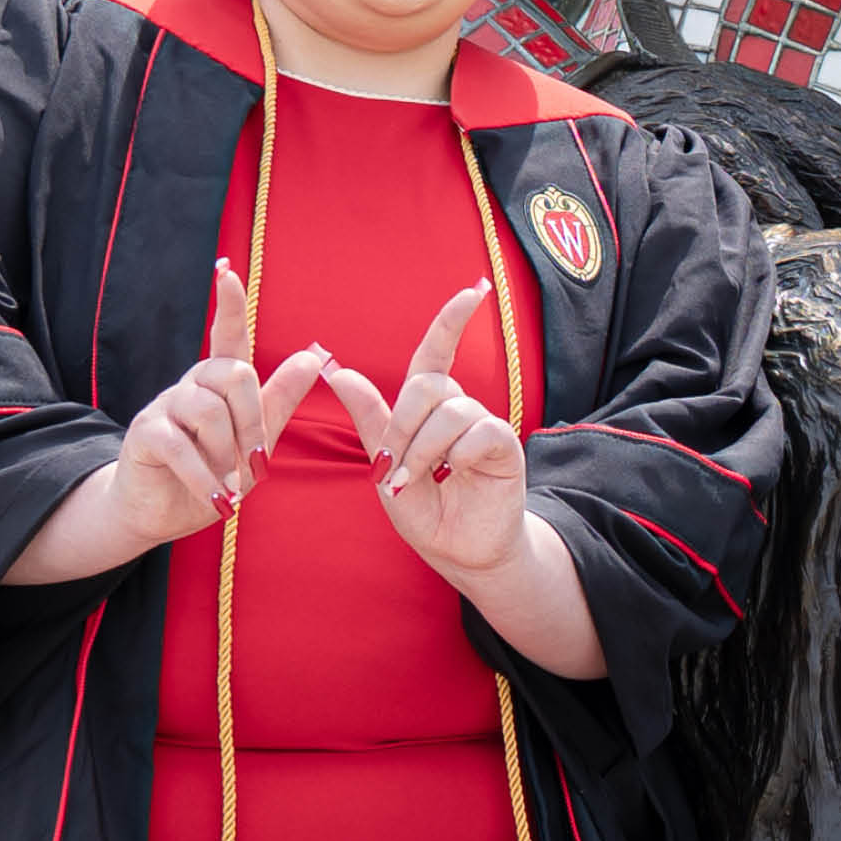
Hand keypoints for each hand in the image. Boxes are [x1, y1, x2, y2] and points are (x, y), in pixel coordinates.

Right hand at [15, 261, 329, 582]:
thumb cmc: (213, 475)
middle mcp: (191, 385)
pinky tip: (216, 498)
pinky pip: (179, 445)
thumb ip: (279, 402)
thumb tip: (313, 357)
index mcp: (220, 383)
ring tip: (231, 486)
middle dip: (252, 422)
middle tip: (254, 463)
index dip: (229, 304)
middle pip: (234, 374)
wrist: (162, 513)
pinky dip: (204, 476)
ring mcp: (164, 406)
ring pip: (208, 411)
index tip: (227, 270)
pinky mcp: (145, 434)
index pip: (227, 334)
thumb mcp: (255, 443)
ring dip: (228, 455)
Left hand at [318, 282, 533, 577]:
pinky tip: (452, 476)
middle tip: (393, 464)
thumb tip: (335, 369)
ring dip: (424, 448)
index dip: (453, 320)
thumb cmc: (423, 509)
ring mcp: (484, 426)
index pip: (438, 351)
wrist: (457, 551)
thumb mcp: (385, 464)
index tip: (474, 290)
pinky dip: (456, 455)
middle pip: (428, 385)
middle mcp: (459, 409)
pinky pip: (480, 431)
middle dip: (402, 424)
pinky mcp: (505, 447)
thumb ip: (368, 419)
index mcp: (428, 407)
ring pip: (450, 411)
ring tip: (417, 481)